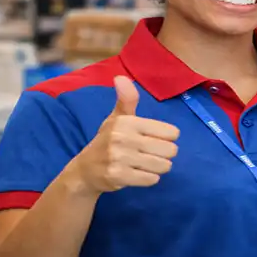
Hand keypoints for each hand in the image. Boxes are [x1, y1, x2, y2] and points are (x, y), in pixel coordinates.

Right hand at [66, 76, 179, 195]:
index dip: (167, 138)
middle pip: (170, 150)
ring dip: (158, 167)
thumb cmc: (107, 141)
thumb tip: (121, 77)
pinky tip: (137, 173)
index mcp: (127, 122)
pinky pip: (151, 179)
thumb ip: (126, 100)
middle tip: (150, 154)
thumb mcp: (117, 118)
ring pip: (163, 166)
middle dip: (165, 155)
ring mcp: (119, 158)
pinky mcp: (118, 177)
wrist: (84, 170)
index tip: (154, 139)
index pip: (171, 132)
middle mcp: (123, 138)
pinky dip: (149, 178)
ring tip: (145, 164)